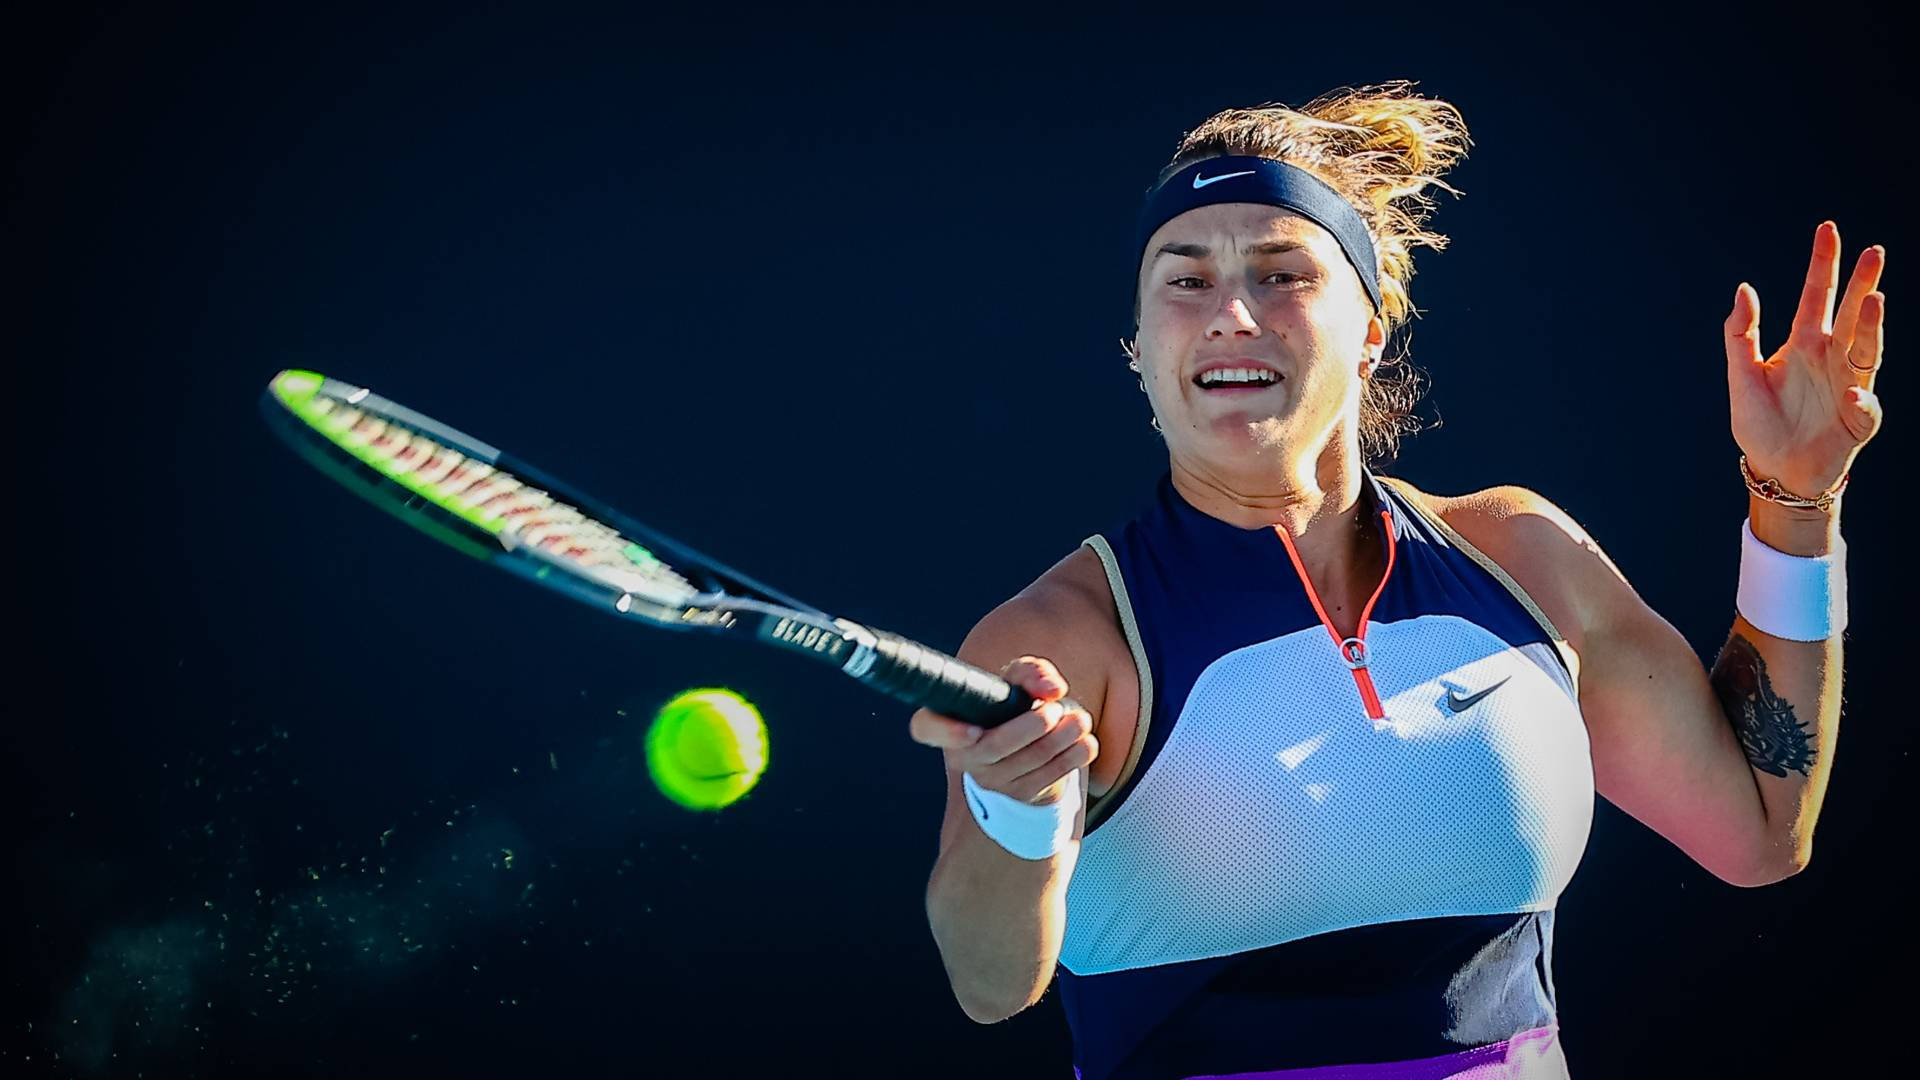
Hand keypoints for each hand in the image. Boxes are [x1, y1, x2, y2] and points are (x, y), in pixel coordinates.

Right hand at [909, 656, 1096, 805]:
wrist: (1031, 746)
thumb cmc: (1014, 705)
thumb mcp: (1018, 681)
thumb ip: (1032, 673)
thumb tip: (1050, 689)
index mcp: (951, 721)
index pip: (927, 728)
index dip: (945, 732)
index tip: (973, 730)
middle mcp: (966, 756)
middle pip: (994, 746)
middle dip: (1031, 727)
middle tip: (1057, 707)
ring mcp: (994, 780)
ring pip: (1028, 761)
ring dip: (1061, 739)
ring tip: (1081, 719)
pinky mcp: (1022, 794)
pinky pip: (1049, 777)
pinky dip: (1073, 757)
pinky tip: (1087, 741)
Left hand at [1725, 221, 1885, 499]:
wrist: (1774, 469)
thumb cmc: (1760, 422)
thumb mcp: (1740, 375)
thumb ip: (1740, 334)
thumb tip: (1744, 289)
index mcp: (1803, 343)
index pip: (1814, 296)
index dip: (1822, 264)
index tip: (1828, 229)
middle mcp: (1830, 358)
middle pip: (1850, 314)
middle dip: (1862, 283)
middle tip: (1874, 251)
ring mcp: (1848, 386)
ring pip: (1867, 350)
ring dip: (1871, 327)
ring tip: (1873, 301)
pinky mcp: (1857, 420)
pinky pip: (1864, 408)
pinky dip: (1860, 402)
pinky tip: (1851, 396)